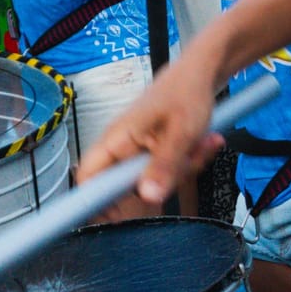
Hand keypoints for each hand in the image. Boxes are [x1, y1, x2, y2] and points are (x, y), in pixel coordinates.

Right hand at [77, 55, 223, 208]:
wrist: (201, 72)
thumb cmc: (186, 92)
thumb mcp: (181, 133)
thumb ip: (164, 166)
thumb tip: (148, 197)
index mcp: (116, 139)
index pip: (88, 177)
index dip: (94, 203)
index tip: (115, 219)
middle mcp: (121, 146)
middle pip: (129, 187)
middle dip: (162, 183)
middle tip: (186, 163)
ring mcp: (138, 150)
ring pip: (154, 181)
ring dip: (182, 170)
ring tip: (199, 145)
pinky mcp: (154, 151)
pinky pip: (167, 172)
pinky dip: (188, 163)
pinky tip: (202, 144)